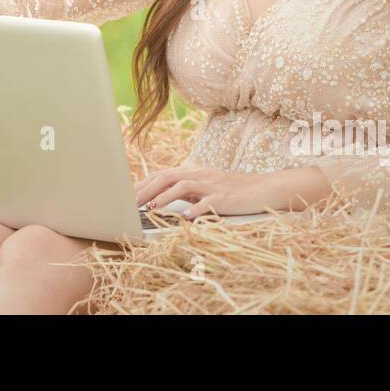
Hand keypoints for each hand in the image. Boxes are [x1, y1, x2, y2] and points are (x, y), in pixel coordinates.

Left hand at [134, 165, 280, 217]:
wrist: (261, 189)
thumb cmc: (231, 191)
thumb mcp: (205, 187)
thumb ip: (185, 190)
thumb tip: (160, 197)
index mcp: (193, 172)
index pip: (162, 174)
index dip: (144, 183)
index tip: (127, 195)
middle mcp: (199, 175)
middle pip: (167, 177)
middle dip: (147, 189)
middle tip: (131, 203)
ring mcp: (211, 185)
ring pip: (182, 187)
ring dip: (164, 198)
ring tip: (150, 209)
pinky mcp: (223, 198)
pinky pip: (206, 203)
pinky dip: (195, 210)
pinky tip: (185, 218)